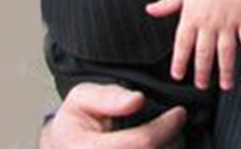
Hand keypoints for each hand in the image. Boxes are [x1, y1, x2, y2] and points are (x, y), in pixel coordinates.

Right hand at [39, 83, 185, 148]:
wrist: (61, 147)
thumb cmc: (74, 122)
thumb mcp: (81, 98)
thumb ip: (109, 97)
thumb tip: (137, 100)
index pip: (141, 142)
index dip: (165, 127)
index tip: (179, 112)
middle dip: (172, 139)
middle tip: (176, 123)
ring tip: (167, 135)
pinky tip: (159, 145)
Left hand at [146, 0, 240, 89]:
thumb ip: (167, 3)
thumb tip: (150, 9)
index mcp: (191, 16)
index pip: (182, 46)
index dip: (180, 63)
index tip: (179, 75)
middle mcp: (209, 22)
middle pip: (204, 55)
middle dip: (202, 73)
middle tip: (202, 86)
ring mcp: (228, 21)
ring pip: (226, 53)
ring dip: (226, 71)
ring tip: (226, 86)